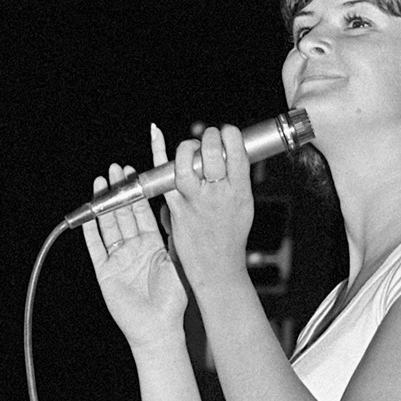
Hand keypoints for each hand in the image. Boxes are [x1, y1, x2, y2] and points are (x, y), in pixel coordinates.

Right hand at [84, 149, 188, 352]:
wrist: (160, 327)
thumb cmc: (173, 299)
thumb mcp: (176, 261)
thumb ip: (173, 237)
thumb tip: (176, 208)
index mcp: (152, 244)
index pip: (142, 212)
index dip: (137, 193)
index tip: (134, 173)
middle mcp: (134, 248)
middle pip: (123, 214)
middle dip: (119, 191)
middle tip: (116, 169)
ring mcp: (118, 258)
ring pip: (108, 225)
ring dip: (104, 204)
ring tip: (101, 181)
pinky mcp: (105, 271)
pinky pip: (96, 247)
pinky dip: (91, 231)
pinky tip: (89, 214)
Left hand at [155, 123, 253, 294]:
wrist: (217, 267)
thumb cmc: (231, 236)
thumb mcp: (244, 206)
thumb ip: (237, 180)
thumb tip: (230, 154)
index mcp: (240, 191)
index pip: (236, 151)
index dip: (229, 134)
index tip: (225, 132)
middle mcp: (219, 194)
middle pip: (212, 152)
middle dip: (209, 137)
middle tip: (208, 138)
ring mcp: (196, 201)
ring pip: (186, 162)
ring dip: (186, 147)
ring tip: (190, 148)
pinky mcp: (176, 208)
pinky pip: (164, 176)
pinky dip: (158, 153)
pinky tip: (156, 135)